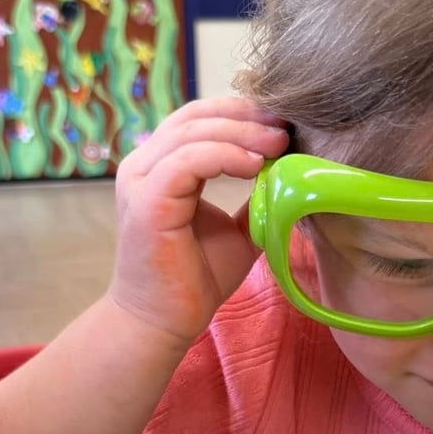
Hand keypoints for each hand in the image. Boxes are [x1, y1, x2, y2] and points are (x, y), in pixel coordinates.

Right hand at [109, 97, 288, 344]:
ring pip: (193, 133)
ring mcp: (142, 180)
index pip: (199, 118)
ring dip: (241, 133)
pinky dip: (225, 156)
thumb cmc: (195, 278)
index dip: (240, 112)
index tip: (282, 120)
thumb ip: (255, 198)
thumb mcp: (237, 229)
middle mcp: (144, 165)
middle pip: (196, 117)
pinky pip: (188, 161)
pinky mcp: (148, 201)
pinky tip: (255, 166)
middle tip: (286, 125)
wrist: (165, 321)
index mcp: (161, 166)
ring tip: (278, 143)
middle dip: (245, 115)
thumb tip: (291, 175)